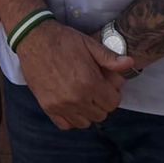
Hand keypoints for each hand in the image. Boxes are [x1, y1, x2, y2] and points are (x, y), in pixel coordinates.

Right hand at [16, 21, 135, 129]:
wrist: (33, 38)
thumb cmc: (63, 40)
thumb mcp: (89, 44)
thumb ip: (110, 58)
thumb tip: (130, 64)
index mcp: (90, 83)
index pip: (113, 103)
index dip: (112, 93)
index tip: (106, 84)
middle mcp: (76, 98)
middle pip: (100, 114)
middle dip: (101, 102)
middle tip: (94, 88)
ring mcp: (61, 105)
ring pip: (85, 122)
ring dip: (87, 111)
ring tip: (82, 96)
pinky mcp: (47, 106)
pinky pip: (66, 125)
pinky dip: (71, 118)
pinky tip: (70, 103)